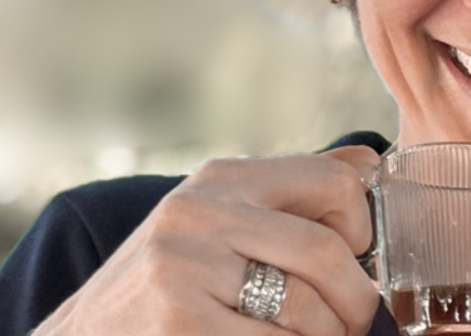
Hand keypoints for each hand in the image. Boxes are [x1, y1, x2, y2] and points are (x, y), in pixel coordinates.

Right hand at [35, 146, 381, 335]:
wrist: (85, 335)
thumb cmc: (173, 275)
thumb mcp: (222, 215)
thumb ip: (293, 191)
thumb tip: (371, 165)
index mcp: (223, 178)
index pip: (333, 180)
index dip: (362, 224)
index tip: (356, 253)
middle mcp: (201, 214)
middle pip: (325, 252)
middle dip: (356, 298)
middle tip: (355, 319)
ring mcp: (184, 272)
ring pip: (306, 311)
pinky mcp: (179, 327)